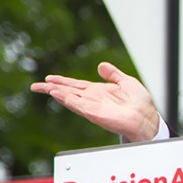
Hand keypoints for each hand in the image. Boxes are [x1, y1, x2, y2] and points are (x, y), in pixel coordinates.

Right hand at [30, 62, 160, 142]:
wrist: (147, 117)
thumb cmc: (140, 103)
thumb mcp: (126, 81)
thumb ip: (113, 74)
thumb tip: (101, 65)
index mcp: (98, 91)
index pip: (76, 85)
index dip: (62, 81)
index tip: (49, 79)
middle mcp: (93, 99)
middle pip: (68, 92)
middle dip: (52, 88)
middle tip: (35, 86)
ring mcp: (93, 107)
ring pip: (70, 98)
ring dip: (57, 93)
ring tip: (45, 88)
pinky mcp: (95, 114)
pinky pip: (78, 105)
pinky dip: (67, 100)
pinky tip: (57, 94)